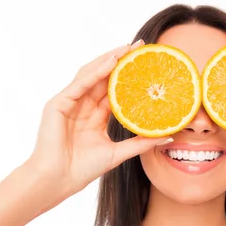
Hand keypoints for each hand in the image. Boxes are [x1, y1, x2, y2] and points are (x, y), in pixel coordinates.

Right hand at [23, 40, 171, 206]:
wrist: (59, 180)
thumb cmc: (82, 169)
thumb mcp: (118, 153)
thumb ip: (140, 143)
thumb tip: (167, 137)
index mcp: (95, 116)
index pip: (114, 90)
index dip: (129, 76)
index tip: (148, 63)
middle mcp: (82, 106)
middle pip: (103, 77)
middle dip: (121, 60)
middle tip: (140, 46)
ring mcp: (69, 103)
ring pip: (90, 74)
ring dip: (109, 60)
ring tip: (127, 48)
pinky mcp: (58, 103)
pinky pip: (80, 83)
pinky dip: (96, 72)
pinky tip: (111, 62)